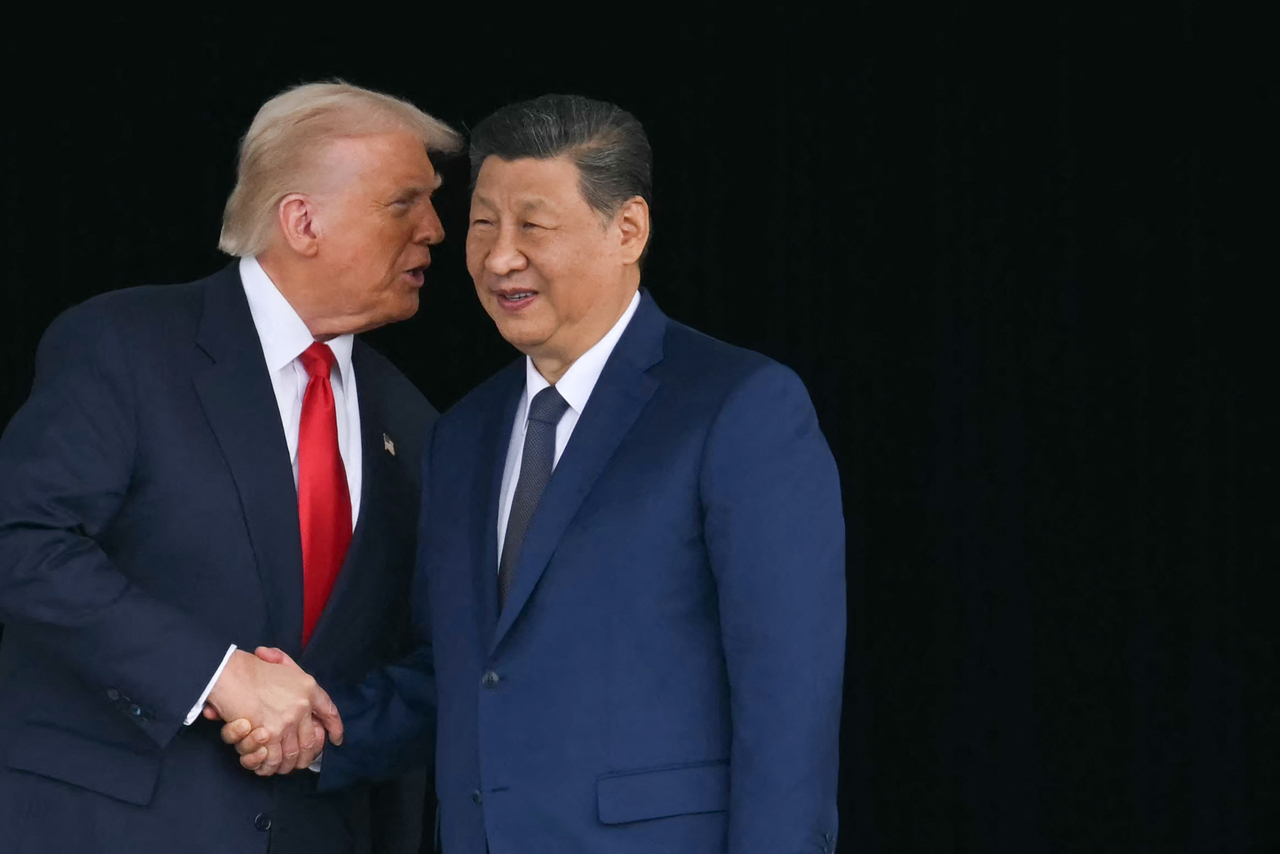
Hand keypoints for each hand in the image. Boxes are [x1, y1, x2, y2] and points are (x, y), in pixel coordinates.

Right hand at [204, 647, 341, 775]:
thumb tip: (282, 669)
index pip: (329, 712)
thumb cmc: (249, 667)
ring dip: (287, 765)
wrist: (230, 672)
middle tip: (299, 763)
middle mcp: (302, 706)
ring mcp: (287, 721)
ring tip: (282, 768)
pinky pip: (274, 758)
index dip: (335, 728)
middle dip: (306, 756)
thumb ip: (286, 665)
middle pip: (310, 741)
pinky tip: (266, 768)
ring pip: (292, 753)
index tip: (336, 739)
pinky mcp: (269, 734)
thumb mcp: (278, 661)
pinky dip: (270, 766)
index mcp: (308, 688)